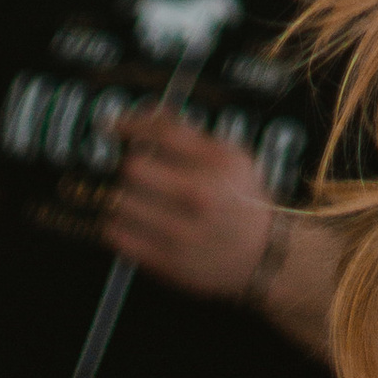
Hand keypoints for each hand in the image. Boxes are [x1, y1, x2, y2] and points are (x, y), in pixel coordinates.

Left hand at [103, 111, 281, 300]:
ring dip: (121, 197)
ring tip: (133, 199)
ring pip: (122, 202)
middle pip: (134, 167)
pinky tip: (129, 222)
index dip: (131, 123)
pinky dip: (116, 226)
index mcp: (217, 163)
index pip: (163, 133)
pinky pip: (119, 237)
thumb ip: (191, 136)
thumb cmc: (243, 200)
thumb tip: (149, 115)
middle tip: (133, 170)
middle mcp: (199, 195)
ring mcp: (182, 230)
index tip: (114, 125)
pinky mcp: (167, 261)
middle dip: (129, 165)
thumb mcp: (232, 157)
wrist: (263, 255)